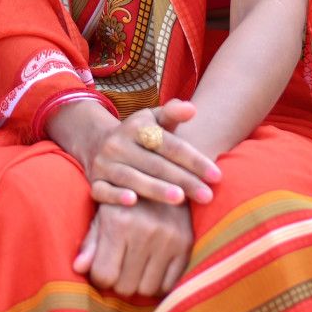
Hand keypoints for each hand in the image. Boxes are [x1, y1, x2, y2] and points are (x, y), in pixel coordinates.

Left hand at [73, 201, 193, 297]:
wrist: (165, 178)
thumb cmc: (126, 199)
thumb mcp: (103, 214)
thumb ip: (91, 242)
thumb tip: (78, 268)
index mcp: (118, 223)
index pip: (104, 275)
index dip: (100, 278)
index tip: (103, 271)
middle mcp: (144, 231)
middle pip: (125, 286)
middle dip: (119, 282)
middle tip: (121, 268)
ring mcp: (168, 239)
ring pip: (147, 289)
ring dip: (139, 284)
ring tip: (137, 267)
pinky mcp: (186, 245)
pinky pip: (170, 284)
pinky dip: (160, 283)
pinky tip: (154, 268)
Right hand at [83, 101, 220, 207]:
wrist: (97, 143)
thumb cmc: (139, 136)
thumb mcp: (153, 120)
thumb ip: (173, 113)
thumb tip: (192, 109)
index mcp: (136, 127)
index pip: (169, 145)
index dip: (194, 160)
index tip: (217, 175)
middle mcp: (118, 144)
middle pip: (155, 164)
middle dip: (183, 180)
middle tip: (207, 196)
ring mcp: (104, 163)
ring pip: (132, 178)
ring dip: (156, 189)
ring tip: (181, 200)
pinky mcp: (94, 182)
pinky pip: (103, 191)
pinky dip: (116, 196)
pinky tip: (133, 202)